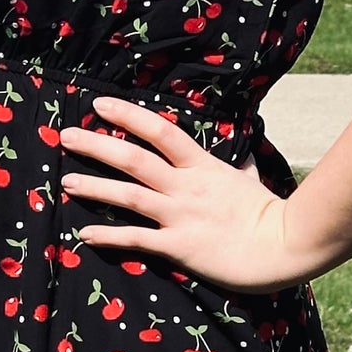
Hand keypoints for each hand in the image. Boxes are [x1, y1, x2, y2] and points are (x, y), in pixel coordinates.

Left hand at [58, 95, 308, 294]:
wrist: (286, 247)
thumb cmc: (270, 214)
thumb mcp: (253, 182)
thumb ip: (242, 169)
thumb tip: (245, 159)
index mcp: (203, 166)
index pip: (160, 132)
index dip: (128, 116)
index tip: (100, 105)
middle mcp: (187, 187)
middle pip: (134, 159)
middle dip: (97, 146)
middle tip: (65, 135)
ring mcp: (182, 215)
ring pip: (129, 196)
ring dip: (94, 187)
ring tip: (65, 182)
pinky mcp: (180, 246)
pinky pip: (137, 239)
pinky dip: (109, 235)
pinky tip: (85, 234)